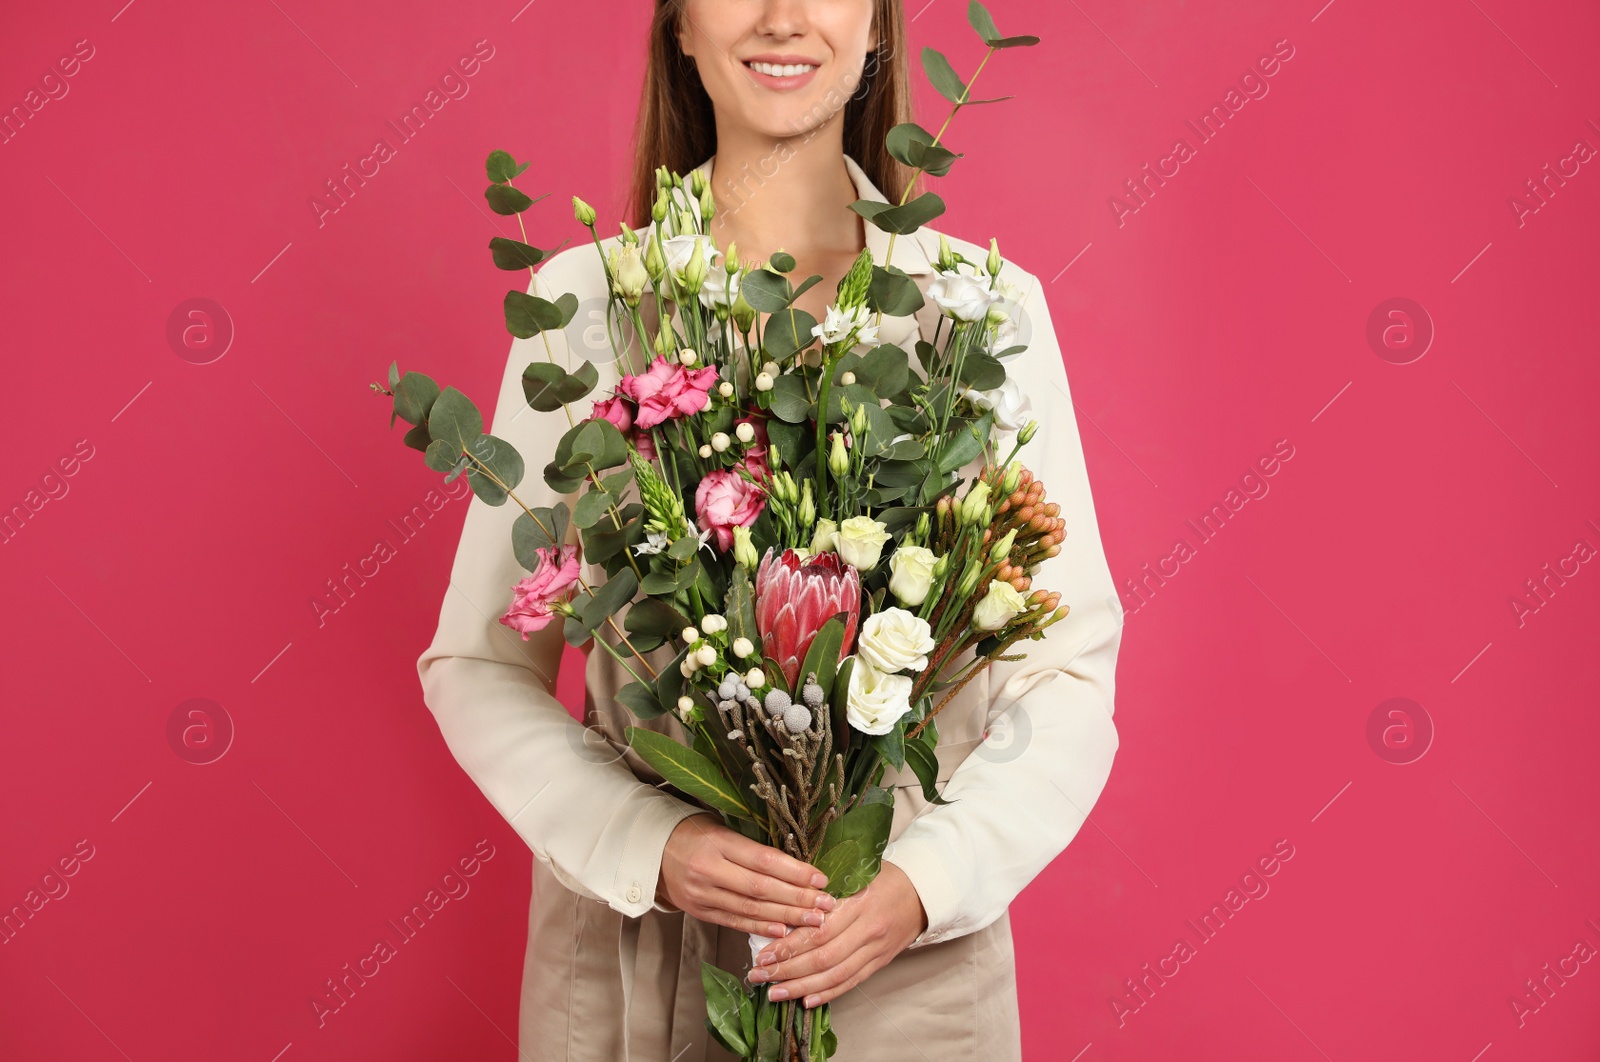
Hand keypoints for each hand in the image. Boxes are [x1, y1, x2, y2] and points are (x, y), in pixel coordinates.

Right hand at [657, 814, 837, 937]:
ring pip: (751, 908)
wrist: (652, 850)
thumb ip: (752, 846)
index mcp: (718, 842)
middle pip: (761, 888)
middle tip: (827, 905)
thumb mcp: (722, 827)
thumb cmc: (695, 833)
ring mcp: (702, 894)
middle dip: (798, 898)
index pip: (764, 860)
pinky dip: (760, 927)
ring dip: (786, 916)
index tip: (821, 879)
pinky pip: (735, 922)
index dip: (795, 872)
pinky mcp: (699, 911)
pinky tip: (783, 931)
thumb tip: (796, 864)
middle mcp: (709, 870)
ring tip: (814, 920)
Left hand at [746, 859, 926, 1007]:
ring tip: (774, 993)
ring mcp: (875, 950)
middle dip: (787, 970)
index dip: (789, 946)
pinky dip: (827, 994)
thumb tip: (784, 903)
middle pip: (823, 958)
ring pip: (835, 975)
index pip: (819, 931)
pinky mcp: (879, 963)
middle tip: (758, 975)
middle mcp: (868, 930)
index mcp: (859, 902)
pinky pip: (850, 982)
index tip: (763, 953)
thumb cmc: (884, 877)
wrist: (923, 892)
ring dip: (801, 988)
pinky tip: (805, 1001)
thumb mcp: (855, 871)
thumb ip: (824, 888)